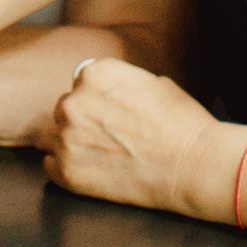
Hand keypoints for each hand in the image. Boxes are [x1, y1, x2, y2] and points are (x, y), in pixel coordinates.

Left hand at [41, 57, 228, 219]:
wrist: (195, 166)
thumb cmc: (181, 123)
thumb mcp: (150, 81)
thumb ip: (116, 81)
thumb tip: (100, 87)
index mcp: (93, 74)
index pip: (80, 84)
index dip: (98, 101)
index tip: (114, 115)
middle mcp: (73, 102)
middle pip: (65, 109)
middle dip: (83, 122)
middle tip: (112, 138)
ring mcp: (67, 138)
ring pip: (55, 137)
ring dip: (74, 145)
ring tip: (106, 156)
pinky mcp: (67, 172)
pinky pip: (51, 165)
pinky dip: (68, 169)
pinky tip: (96, 171)